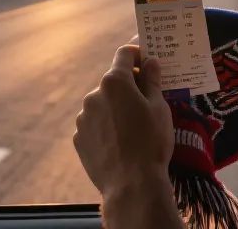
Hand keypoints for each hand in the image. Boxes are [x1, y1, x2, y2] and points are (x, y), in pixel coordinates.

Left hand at [74, 38, 173, 198]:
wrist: (131, 184)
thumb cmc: (151, 141)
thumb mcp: (159, 108)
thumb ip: (152, 80)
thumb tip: (150, 62)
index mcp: (115, 82)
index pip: (124, 54)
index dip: (137, 53)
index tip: (148, 60)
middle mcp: (93, 95)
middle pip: (113, 81)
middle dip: (129, 85)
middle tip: (147, 99)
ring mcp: (83, 117)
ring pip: (102, 103)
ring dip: (116, 106)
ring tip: (133, 126)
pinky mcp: (78, 138)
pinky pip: (94, 123)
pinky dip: (106, 125)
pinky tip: (120, 141)